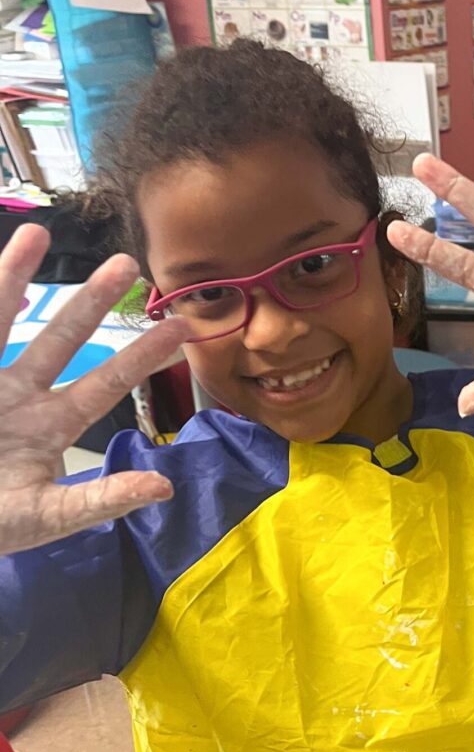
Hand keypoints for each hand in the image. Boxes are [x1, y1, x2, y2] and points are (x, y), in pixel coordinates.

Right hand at [0, 225, 187, 555]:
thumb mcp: (48, 518)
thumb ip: (102, 501)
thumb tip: (164, 489)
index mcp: (52, 426)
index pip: (107, 383)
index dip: (142, 357)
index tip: (179, 327)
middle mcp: (20, 396)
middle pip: (61, 339)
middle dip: (91, 301)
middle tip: (127, 262)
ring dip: (16, 277)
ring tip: (37, 233)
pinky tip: (1, 260)